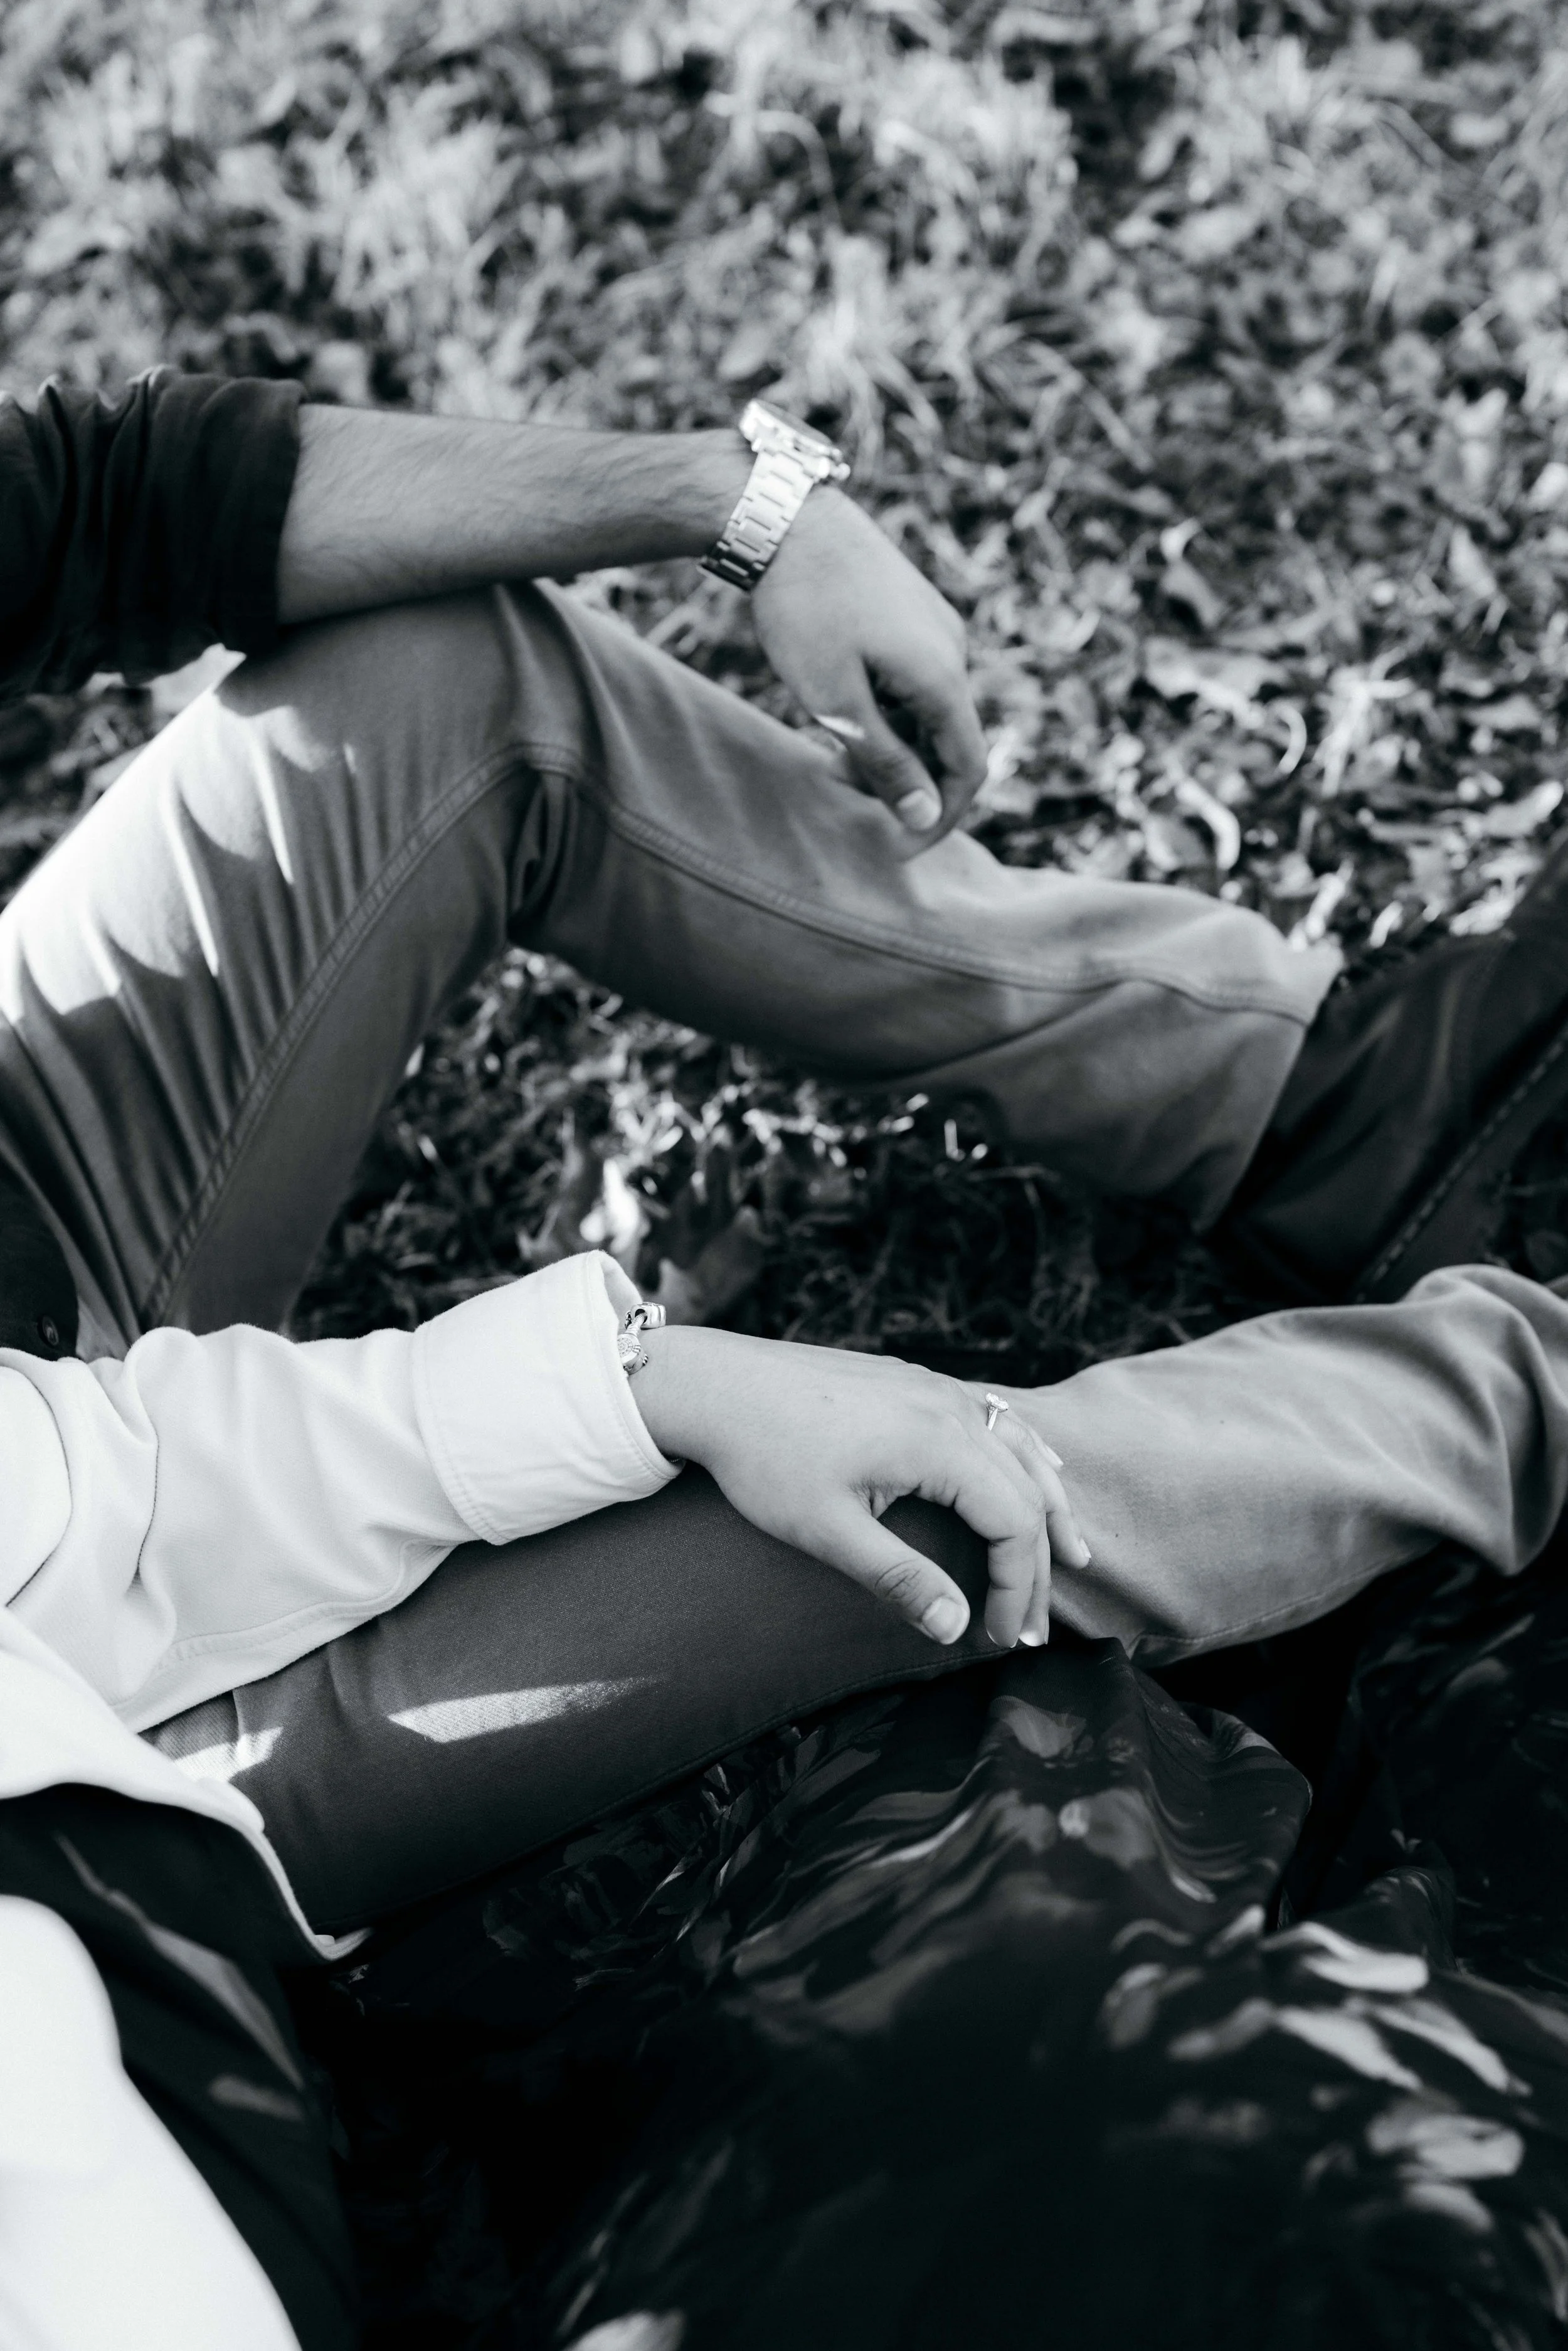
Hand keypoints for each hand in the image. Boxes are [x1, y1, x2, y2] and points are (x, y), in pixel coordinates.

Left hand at [630, 1327, 1088, 1646]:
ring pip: (1019, 1448)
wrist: (715, 1383)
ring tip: (1073, 1553)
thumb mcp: (827, 1530)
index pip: (1013, 1523)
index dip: (1017, 1587)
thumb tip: (955, 1629)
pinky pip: (994, 1418)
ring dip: (1046, 1505)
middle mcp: (951, 1406)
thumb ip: (898, 1578)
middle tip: (1036, 1626)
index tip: (1001, 1638)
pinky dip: (1024, 1454)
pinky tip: (1038, 1467)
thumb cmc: (763, 1458)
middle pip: (1025, 1491)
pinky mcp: (914, 1380)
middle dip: (1037, 1563)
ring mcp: (935, 1387)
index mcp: (938, 1442)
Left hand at [751, 488, 987, 846]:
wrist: (784, 517)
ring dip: (888, 744)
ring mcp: (935, 627)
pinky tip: (837, 705)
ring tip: (828, 751)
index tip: (898, 850)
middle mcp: (953, 651)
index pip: (968, 769)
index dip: (941, 818)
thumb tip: (926, 818)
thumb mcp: (836, 701)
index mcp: (942, 677)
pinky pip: (913, 679)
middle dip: (902, 779)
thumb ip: (886, 762)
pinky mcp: (913, 611)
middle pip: (946, 742)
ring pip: (925, 711)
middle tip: (839, 786)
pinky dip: (885, 709)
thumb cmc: (803, 609)